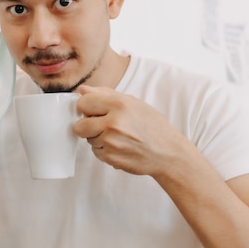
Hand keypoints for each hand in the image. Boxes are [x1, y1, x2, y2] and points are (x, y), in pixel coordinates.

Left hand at [73, 85, 191, 175]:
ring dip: (97, 138)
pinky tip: (120, 146)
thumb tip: (82, 90)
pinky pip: (96, 152)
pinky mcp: (110, 157)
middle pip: (80, 125)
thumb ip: (105, 94)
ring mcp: (111, 142)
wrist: (168, 152)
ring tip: (117, 136)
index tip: (93, 111)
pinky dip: (104, 150)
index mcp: (118, 105)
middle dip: (88, 126)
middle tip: (103, 126)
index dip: (87, 108)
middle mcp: (113, 123)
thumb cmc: (152, 126)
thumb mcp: (133, 102)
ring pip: (88, 140)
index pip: (83, 103)